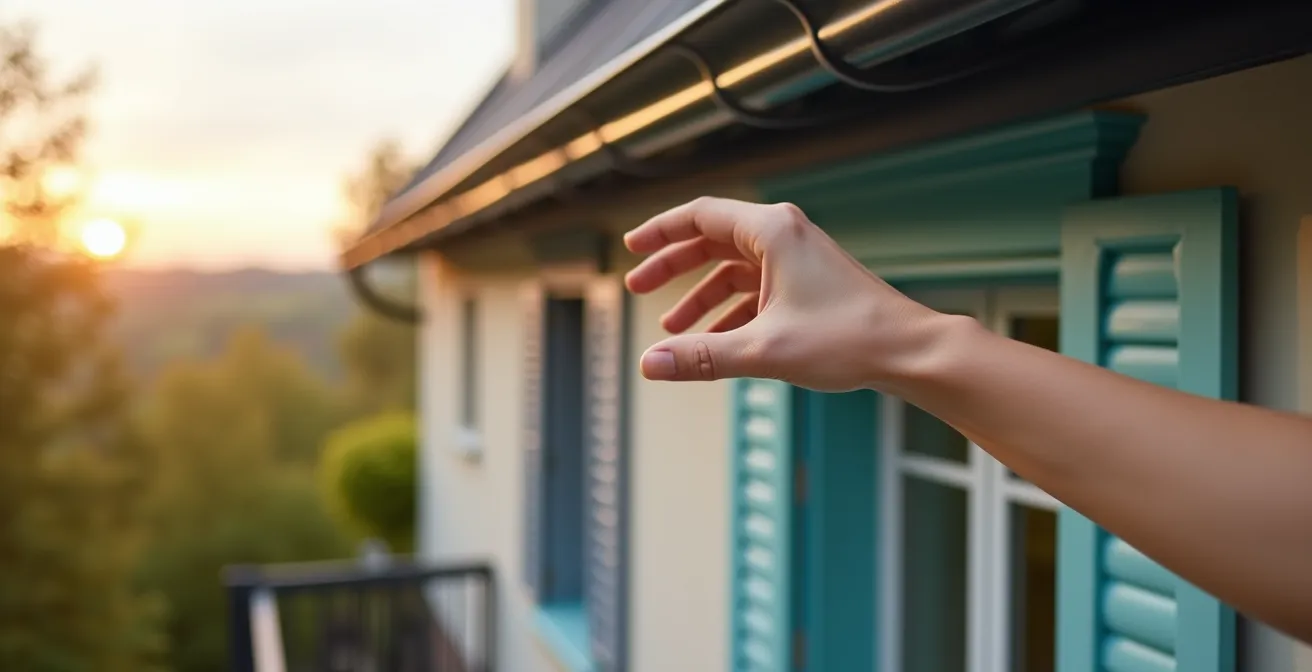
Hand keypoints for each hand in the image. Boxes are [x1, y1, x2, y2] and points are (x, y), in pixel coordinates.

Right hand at [623, 197, 951, 391]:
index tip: (632, 248)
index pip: (700, 215)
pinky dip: (730, 311)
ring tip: (673, 329)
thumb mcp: (764, 350)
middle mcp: (784, 236)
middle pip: (712, 240)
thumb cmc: (849, 339)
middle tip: (638, 287)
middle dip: (673, 265)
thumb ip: (702, 356)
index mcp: (772, 231)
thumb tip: (650, 364)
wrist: (909, 351)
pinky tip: (714, 342)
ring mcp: (798, 259)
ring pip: (733, 269)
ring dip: (701, 296)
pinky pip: (755, 289)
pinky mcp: (809, 284)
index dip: (660, 231)